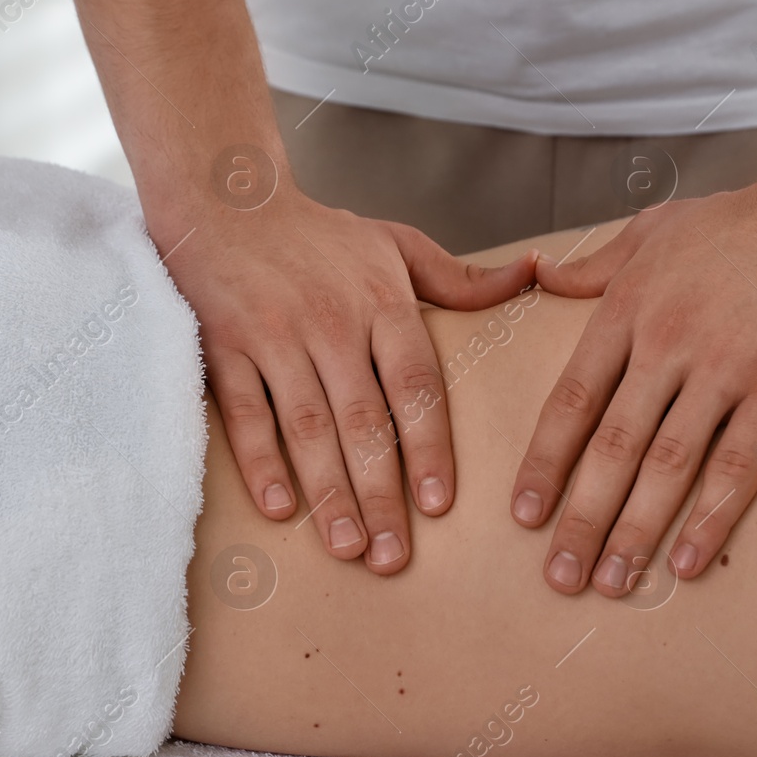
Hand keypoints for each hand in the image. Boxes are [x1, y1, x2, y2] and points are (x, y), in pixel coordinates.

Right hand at [156, 186, 536, 573]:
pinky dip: (261, 461)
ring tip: (349, 546)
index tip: (440, 505)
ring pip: (306, 425)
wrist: (226, 199)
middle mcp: (331, 321)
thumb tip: (532, 275)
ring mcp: (274, 334)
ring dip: (328, 492)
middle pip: (363, 419)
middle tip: (396, 557)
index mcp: (381, 300)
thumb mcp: (395, 243)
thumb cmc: (319, 234)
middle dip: (381, 493)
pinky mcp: (224, 345)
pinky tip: (281, 510)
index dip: (429, 446)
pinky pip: (244, 413)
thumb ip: (460, 279)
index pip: (415, 384)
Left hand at [512, 172, 756, 595]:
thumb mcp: (656, 229)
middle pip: (611, 448)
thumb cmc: (746, 218)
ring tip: (611, 584)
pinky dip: (709, 518)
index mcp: (628, 310)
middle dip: (579, 519)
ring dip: (633, 532)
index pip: (571, 401)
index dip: (544, 464)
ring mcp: (724, 369)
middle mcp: (667, 345)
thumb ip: (597, 266)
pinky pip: (737, 466)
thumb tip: (540, 276)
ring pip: (666, 467)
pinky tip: (686, 563)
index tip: (523, 515)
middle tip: (556, 577)